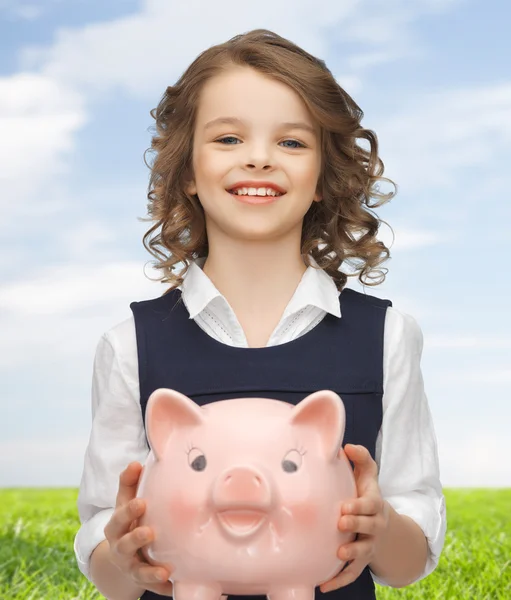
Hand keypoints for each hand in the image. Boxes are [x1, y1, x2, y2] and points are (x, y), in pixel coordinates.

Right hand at [103, 461, 174, 595]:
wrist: (124, 554)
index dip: (129, 510)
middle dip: (136, 539)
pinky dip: (160, 586)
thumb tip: (135, 463)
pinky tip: (171, 584)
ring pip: (137, 570)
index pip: (119, 517)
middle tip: (150, 533)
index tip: (142, 502)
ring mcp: (131, 566)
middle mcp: (120, 547)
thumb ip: (129, 482)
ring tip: (164, 569)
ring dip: (149, 570)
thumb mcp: (126, 501)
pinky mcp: (142, 579)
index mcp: (117, 526)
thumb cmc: (130, 519)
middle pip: (124, 544)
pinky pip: (151, 585)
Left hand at [320, 444, 389, 591]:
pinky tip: (323, 585)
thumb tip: (346, 446)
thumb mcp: (368, 474)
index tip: (345, 505)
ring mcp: (369, 544)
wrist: (382, 524)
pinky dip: (339, 580)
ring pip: (363, 552)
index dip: (359, 506)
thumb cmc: (367, 494)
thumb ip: (361, 458)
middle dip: (356, 525)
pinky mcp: (361, 560)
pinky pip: (352, 573)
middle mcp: (375, 526)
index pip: (370, 504)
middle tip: (341, 523)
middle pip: (368, 527)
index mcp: (375, 504)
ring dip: (352, 554)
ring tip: (339, 553)